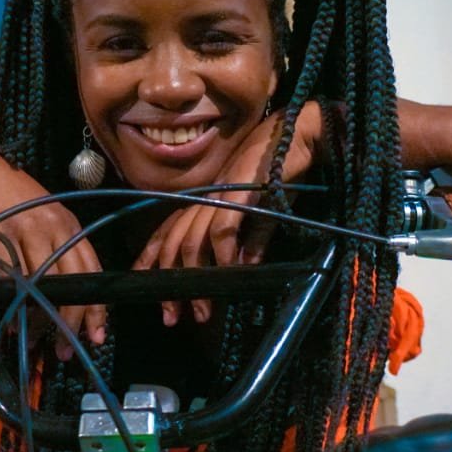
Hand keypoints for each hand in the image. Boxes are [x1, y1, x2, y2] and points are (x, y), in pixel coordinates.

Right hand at [0, 146, 105, 360]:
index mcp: (69, 224)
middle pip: (75, 280)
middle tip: (66, 349)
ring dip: (41, 318)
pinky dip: (15, 303)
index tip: (97, 334)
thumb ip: (55, 245)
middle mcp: (55, 226)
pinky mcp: (1, 235)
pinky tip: (12, 322)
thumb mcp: (40, 216)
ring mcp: (28, 230)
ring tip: (36, 341)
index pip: (93, 269)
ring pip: (45, 284)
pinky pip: (14, 277)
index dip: (97, 305)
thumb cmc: (6, 197)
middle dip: (74, 319)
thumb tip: (62, 291)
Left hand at [133, 101, 323, 324]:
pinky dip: (223, 255)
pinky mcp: (240, 193)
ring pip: (192, 243)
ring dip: (195, 281)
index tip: (149, 291)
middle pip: (174, 244)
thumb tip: (245, 267)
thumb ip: (251, 238)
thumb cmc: (282, 170)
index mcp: (205, 199)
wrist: (301, 135)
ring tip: (202, 311)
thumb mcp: (262, 210)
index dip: (150, 260)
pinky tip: (230, 275)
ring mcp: (220, 195)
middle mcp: (205, 197)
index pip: (167, 231)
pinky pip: (222, 230)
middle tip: (171, 317)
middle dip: (169, 284)